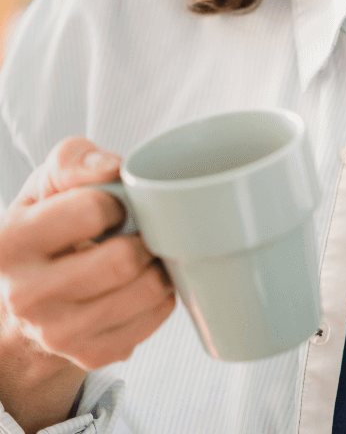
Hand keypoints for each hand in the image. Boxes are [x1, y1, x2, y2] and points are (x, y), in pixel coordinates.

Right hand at [0, 138, 175, 432]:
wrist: (32, 293)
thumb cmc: (50, 223)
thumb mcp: (50, 182)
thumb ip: (75, 160)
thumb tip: (112, 168)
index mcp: (11, 244)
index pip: (91, 210)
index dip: (117, 201)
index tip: (117, 205)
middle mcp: (25, 295)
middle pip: (122, 260)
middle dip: (144, 237)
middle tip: (140, 231)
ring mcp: (56, 332)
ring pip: (145, 291)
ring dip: (159, 265)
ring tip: (146, 253)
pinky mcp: (89, 353)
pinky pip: (154, 316)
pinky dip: (162, 294)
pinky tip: (144, 282)